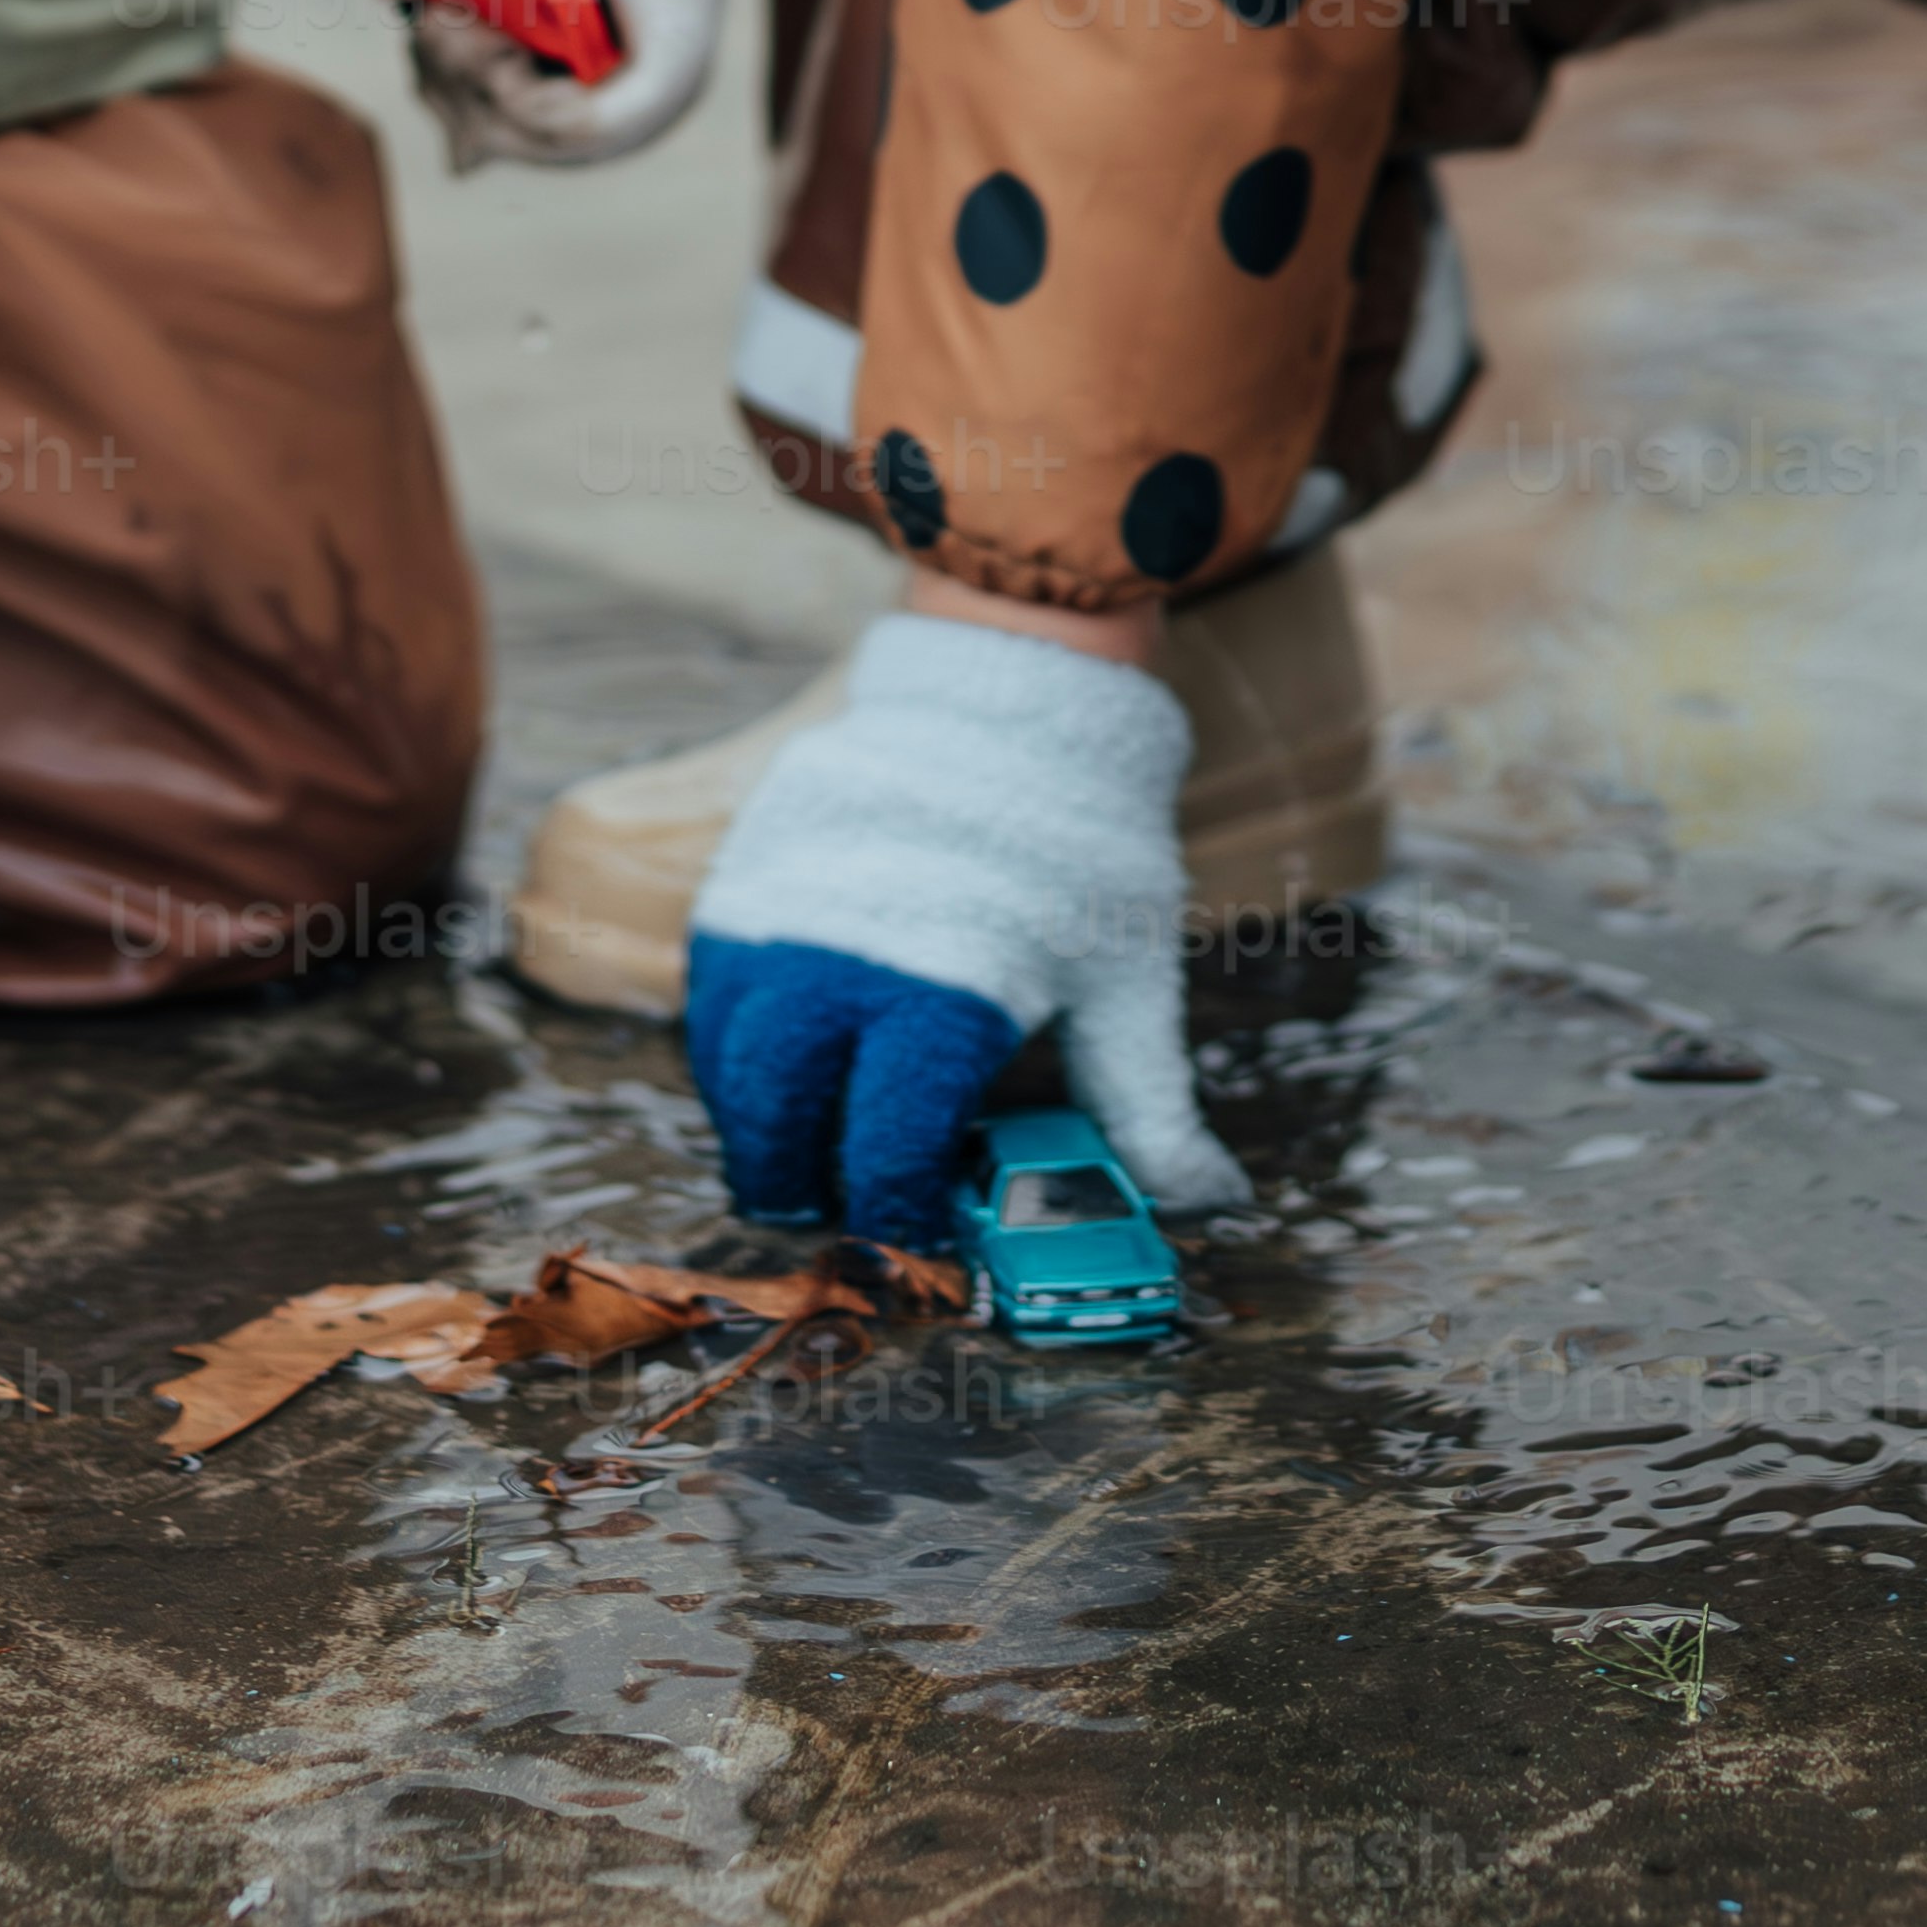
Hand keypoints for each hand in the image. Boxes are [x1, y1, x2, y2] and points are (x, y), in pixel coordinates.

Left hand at [387, 0, 722, 169]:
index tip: (477, 38)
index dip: (536, 114)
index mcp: (668, 4)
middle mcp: (632, 53)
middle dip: (471, 92)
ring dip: (442, 76)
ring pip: (500, 127)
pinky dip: (433, 56)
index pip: (620, 119)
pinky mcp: (532, 49)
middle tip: (430, 13)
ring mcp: (580, 60)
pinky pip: (474, 94)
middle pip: (549, 140)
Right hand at [677, 614, 1242, 1247]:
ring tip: (796, 1139)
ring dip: (752, 1115)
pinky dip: (735, 1039)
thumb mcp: (1128, 981)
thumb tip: (1213, 1201)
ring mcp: (776, 911)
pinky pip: (713, 985)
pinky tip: (783, 1057)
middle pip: (772, 1112)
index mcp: (940, 999)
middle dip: (790, 1178)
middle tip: (822, 1205)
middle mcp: (838, 961)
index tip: (912, 1232)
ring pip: (724, 1053)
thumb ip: (1147, 1104)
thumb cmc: (1082, 848)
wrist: (1015, 693)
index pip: (882, 1149)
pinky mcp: (742, 871)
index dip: (890, 1210)